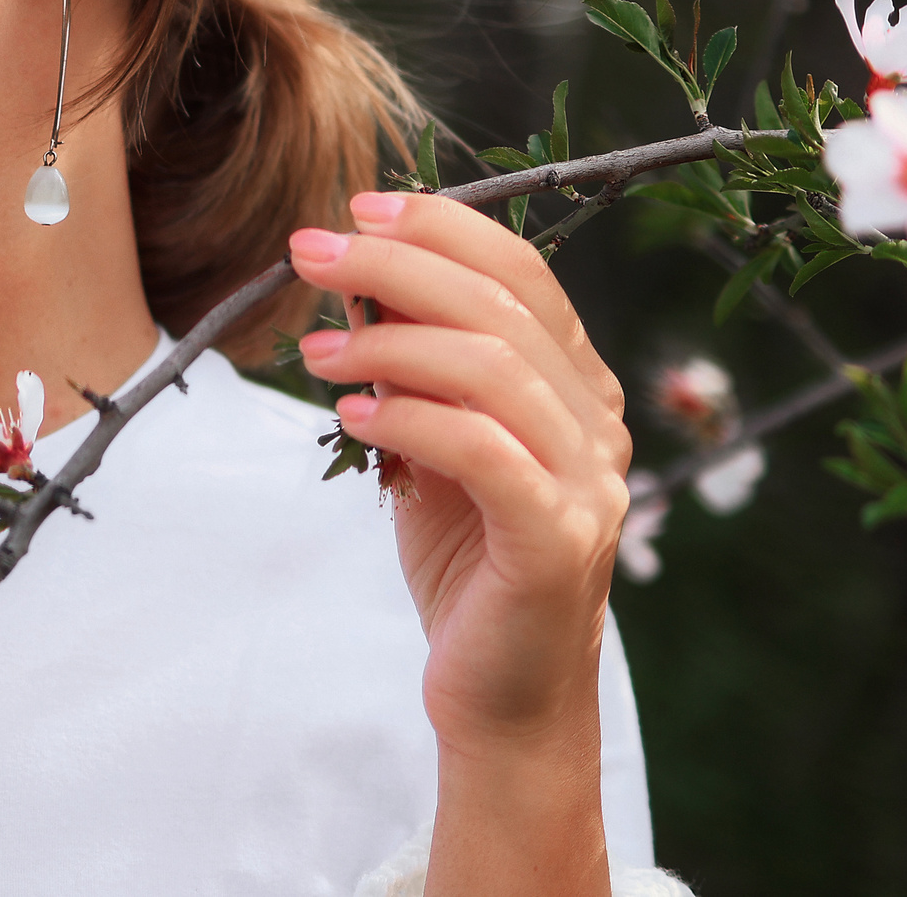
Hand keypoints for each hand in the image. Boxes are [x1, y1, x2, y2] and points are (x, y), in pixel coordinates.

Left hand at [289, 191, 628, 895]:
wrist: (499, 698)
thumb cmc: (463, 562)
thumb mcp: (425, 443)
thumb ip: (407, 367)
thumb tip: (351, 278)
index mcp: (577, 387)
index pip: (522, 274)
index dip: (441, 229)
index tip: (356, 208)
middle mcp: (598, 424)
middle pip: (503, 308)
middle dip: (397, 266)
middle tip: (308, 254)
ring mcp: (588, 484)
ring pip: (495, 369)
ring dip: (391, 342)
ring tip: (314, 353)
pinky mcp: (556, 543)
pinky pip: (485, 452)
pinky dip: (412, 419)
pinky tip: (351, 416)